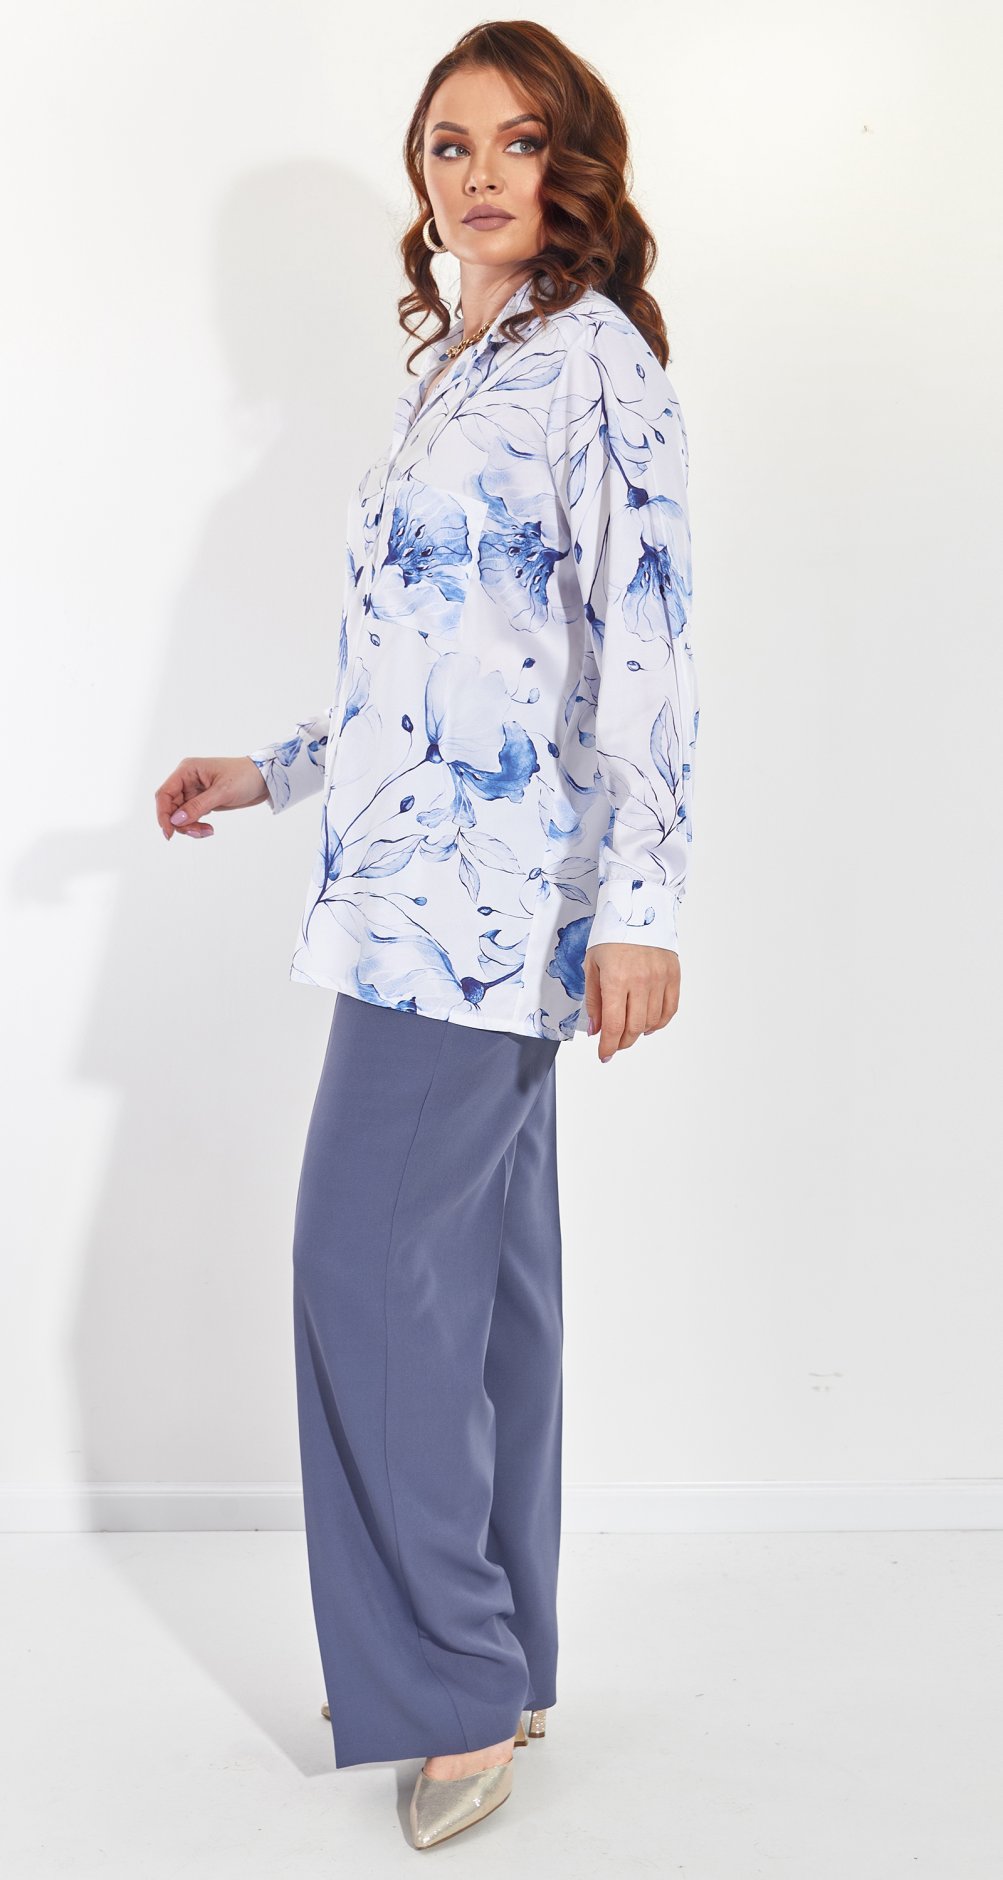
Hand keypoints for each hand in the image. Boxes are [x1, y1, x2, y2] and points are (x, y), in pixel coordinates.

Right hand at [154, 755, 268, 840]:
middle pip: (170, 807)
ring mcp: (194, 791)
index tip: (169, 833)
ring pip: (180, 815)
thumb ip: (198, 806)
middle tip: (198, 833)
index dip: (163, 814)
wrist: (264, 779)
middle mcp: (187, 780)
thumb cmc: (245, 777)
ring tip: (208, 831)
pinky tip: (209, 829)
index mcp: (187, 770)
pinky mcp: (202, 801)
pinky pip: (191, 817)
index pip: (164, 793)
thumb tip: (176, 820)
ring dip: (190, 827)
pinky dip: (196, 826)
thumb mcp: (222, 792)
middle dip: (181, 823)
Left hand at [583, 942, 679, 1062]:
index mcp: (616, 979)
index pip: (614, 1025)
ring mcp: (660, 979)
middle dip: (621, 1041)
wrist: (637, 907)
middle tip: (613, 1043)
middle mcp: (641, 981)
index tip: (604, 1055)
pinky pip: (670, 1009)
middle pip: (634, 1027)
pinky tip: (649, 1024)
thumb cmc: (611, 934)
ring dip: (639, 1033)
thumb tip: (596, 1029)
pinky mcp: (673, 975)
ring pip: (652, 1021)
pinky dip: (659, 1022)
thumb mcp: (592, 965)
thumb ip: (594, 1000)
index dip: (608, 1046)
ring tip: (628, 1031)